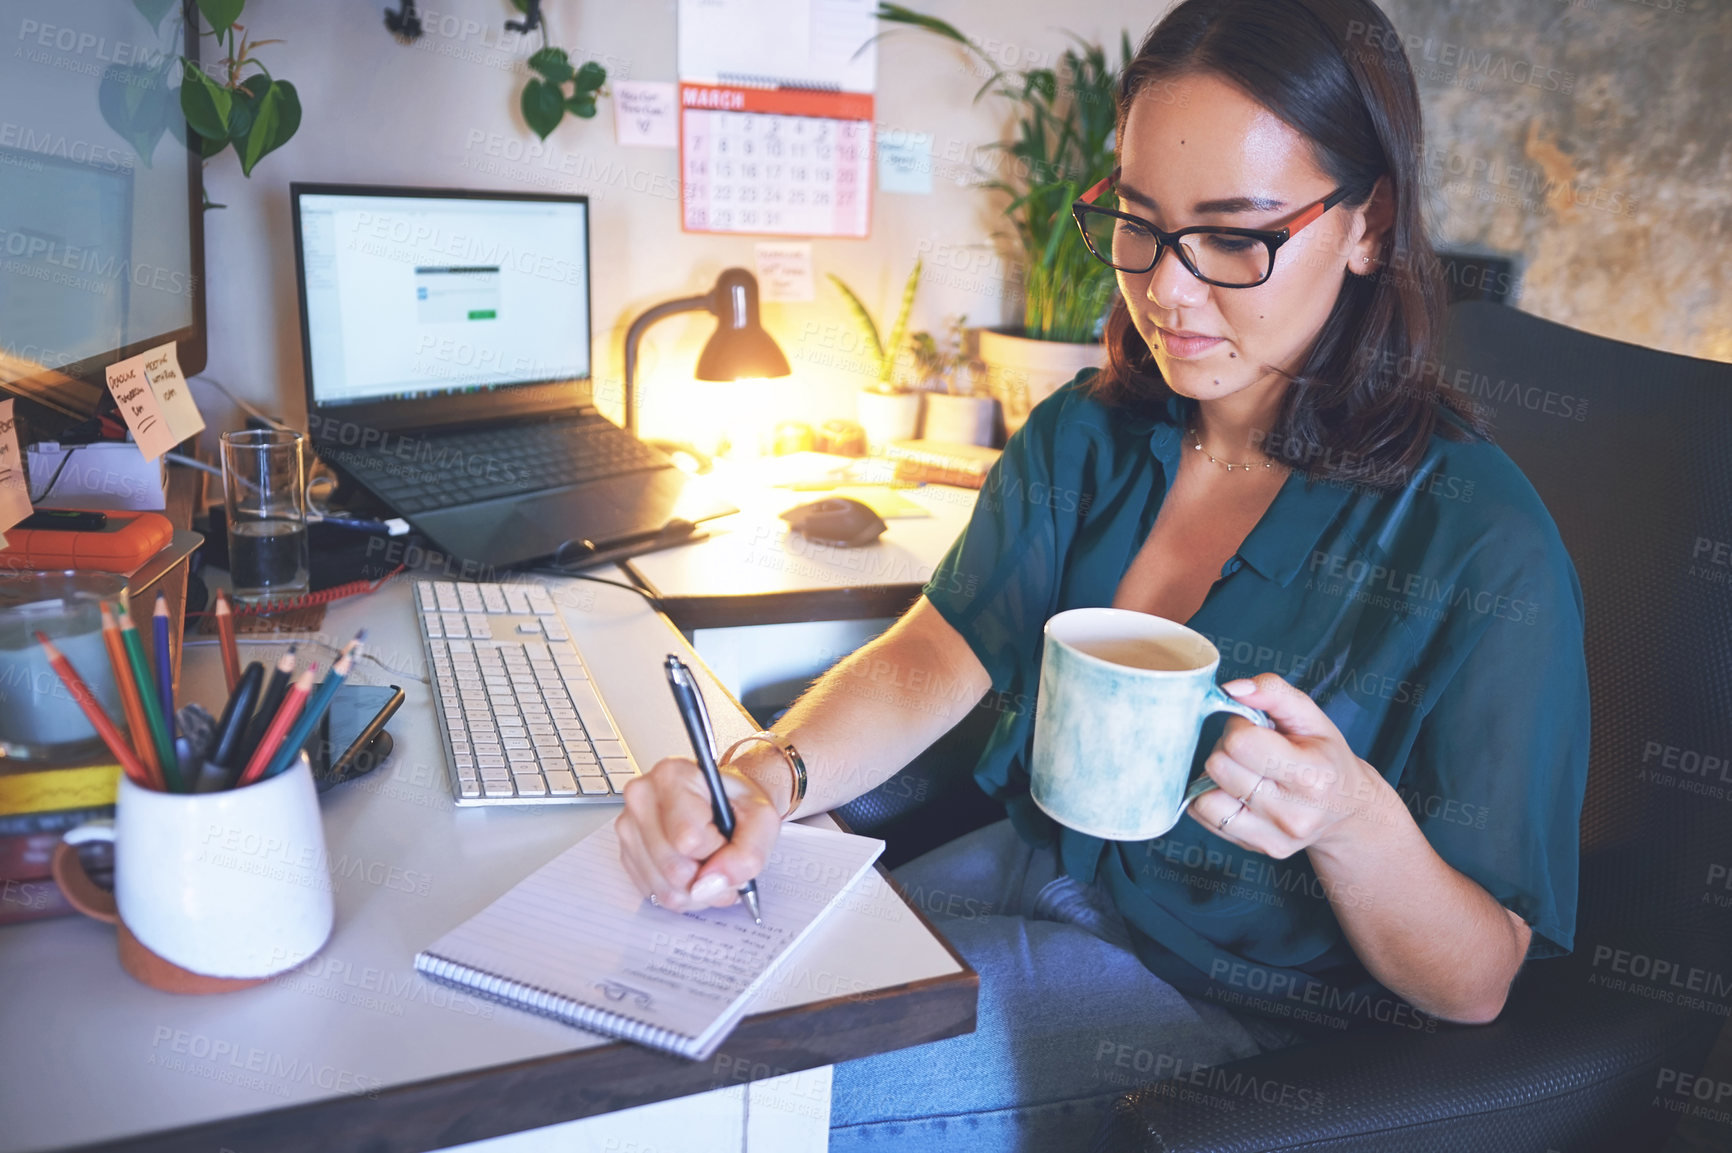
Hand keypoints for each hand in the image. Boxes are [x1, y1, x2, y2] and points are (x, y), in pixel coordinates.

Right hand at [615, 757, 781, 911]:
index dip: (717, 849)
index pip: (689, 839)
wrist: (727, 803)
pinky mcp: (627, 854)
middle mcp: (642, 797)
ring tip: (709, 863)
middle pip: (674, 868)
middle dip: (708, 873)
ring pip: (665, 887)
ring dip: (697, 889)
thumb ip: (748, 853)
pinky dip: (682, 893)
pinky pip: (656, 893)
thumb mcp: (762, 821)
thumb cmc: (739, 805)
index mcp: (672, 775)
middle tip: (720, 852)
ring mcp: (628, 826)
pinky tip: (693, 870)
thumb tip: (711, 884)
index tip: (724, 833)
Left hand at [1185, 673, 1392, 858]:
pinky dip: (1211, 797)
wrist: (1347, 810)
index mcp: (1312, 775)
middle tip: (1251, 749)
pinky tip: (1236, 791)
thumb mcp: (1311, 716)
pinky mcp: (1256, 848)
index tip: (1254, 727)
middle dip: (1227, 749)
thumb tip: (1231, 690)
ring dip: (1217, 777)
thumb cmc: (1326, 757)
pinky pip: (1204, 816)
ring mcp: (1273, 836)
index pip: (1241, 743)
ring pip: (1205, 796)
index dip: (1239, 726)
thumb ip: (1273, 691)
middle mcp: (1293, 813)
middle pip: (1219, 767)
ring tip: (1244, 771)